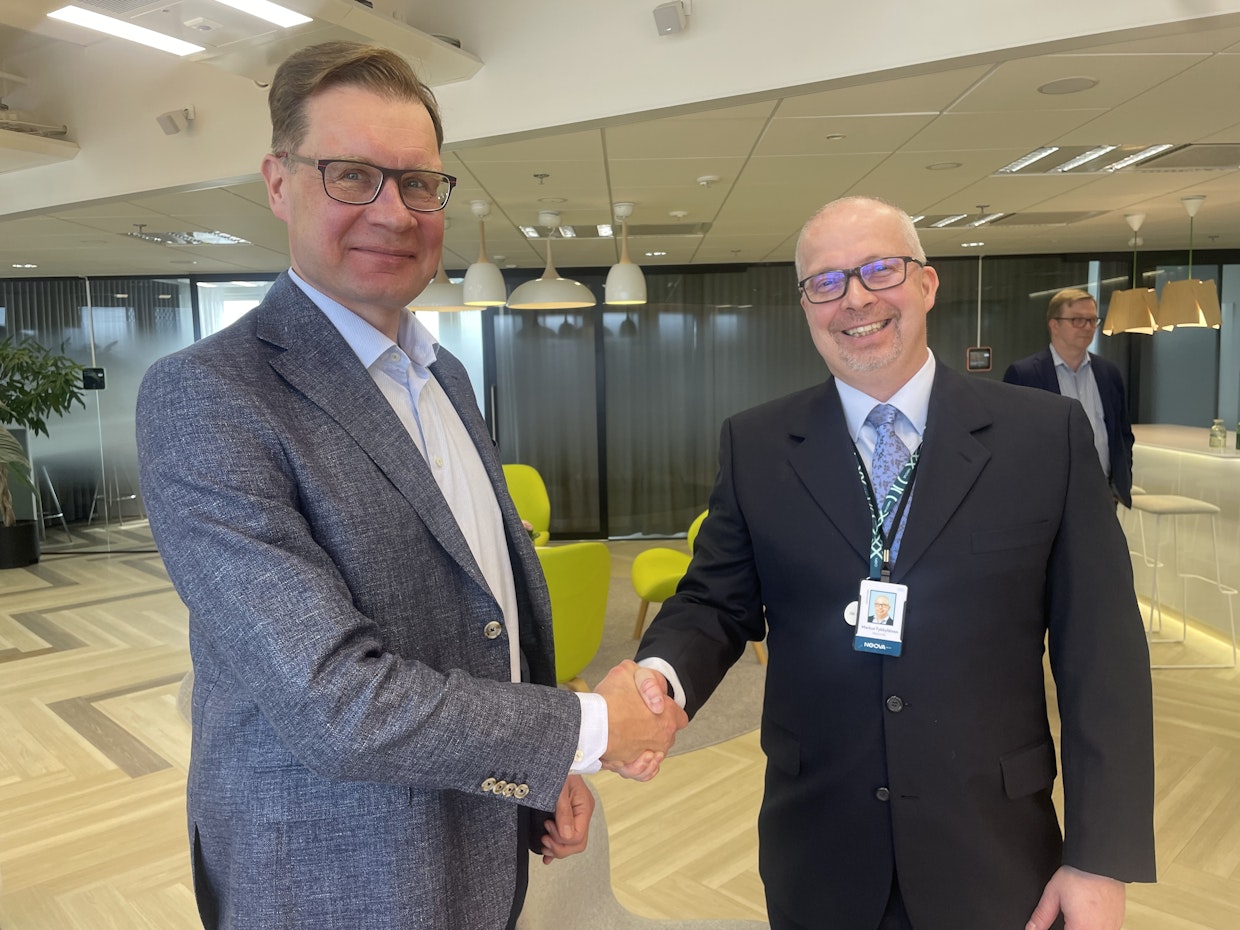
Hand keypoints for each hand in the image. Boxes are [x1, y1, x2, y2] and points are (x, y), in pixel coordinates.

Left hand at [540, 774, 593, 863]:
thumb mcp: (559, 789)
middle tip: (544, 838)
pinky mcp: (567, 819)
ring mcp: (576, 818)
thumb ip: (563, 812)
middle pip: (578, 844)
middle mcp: (582, 815)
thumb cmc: (558, 770)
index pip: (578, 837)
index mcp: (584, 807)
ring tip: (543, 841)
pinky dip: (556, 848)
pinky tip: (547, 855)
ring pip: (572, 845)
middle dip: (559, 847)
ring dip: (556, 848)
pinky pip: (566, 839)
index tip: (547, 826)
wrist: (555, 760)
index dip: (561, 839)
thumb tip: (567, 836)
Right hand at [594, 660, 686, 775]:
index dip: (668, 710)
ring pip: (653, 755)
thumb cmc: (608, 700)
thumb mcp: (627, 671)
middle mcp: (663, 738)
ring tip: (632, 738)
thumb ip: (647, 679)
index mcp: (668, 715)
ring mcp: (648, 755)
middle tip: (638, 720)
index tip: (655, 708)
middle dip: (655, 729)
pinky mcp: (632, 767)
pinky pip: (642, 772)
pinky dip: (639, 766)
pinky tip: (632, 755)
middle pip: (666, 736)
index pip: (679, 717)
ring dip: (645, 747)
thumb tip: (657, 697)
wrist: (589, 724)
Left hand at [1025, 865, 1124, 929]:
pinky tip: (1089, 916)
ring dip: (1084, 928)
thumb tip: (1031, 929)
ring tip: (1078, 913)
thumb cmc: (1078, 875)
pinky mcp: (1117, 922)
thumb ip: (1041, 916)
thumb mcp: (1052, 894)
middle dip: (1072, 927)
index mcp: (1081, 928)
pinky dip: (1095, 926)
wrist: (1099, 862)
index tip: (1062, 924)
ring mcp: (1111, 927)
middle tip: (1069, 917)